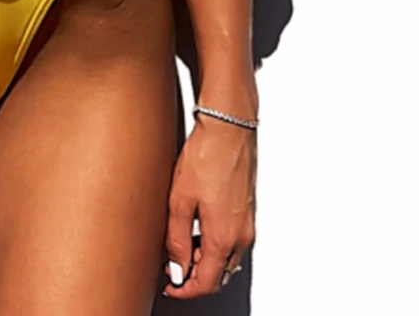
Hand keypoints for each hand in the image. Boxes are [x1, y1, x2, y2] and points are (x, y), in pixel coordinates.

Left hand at [162, 112, 256, 297]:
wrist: (228, 128)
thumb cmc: (206, 156)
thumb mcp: (180, 201)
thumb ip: (178, 240)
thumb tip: (177, 268)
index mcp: (224, 237)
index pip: (207, 283)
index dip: (186, 290)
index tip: (171, 286)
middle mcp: (241, 235)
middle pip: (220, 274)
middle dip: (196, 276)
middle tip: (172, 265)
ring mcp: (247, 222)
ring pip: (227, 258)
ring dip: (205, 259)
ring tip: (181, 243)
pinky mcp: (247, 209)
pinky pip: (233, 240)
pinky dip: (215, 244)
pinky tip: (197, 226)